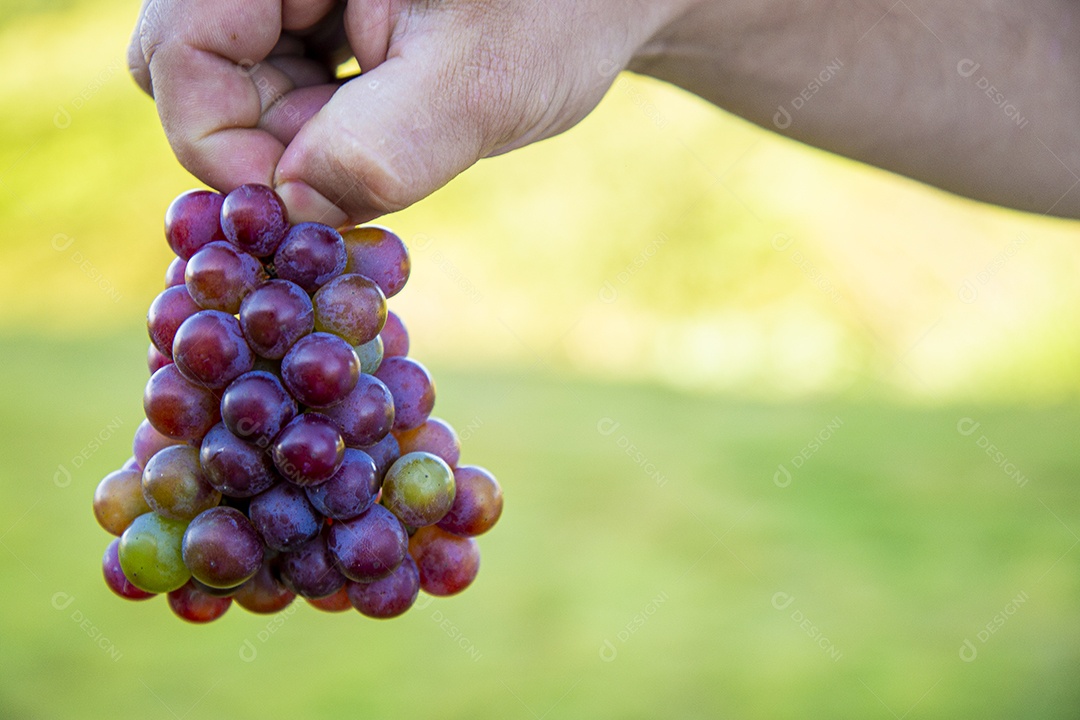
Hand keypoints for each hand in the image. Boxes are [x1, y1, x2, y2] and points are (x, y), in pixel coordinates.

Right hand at [128, 0, 694, 224]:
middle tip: (362, 168)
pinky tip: (395, 122)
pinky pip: (284, 89)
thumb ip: (381, 147)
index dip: (222, 146)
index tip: (301, 204)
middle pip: (201, 70)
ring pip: (242, 88)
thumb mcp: (478, 84)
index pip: (180, 49)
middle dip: (271, 143)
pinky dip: (325, 132)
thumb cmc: (560, 11)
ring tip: (403, 130)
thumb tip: (291, 209)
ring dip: (305, 141)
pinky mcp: (319, 19)